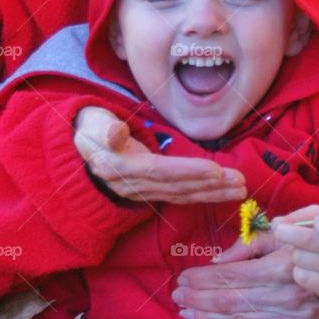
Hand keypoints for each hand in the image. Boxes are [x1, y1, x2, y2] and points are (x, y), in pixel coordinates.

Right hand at [73, 106, 245, 205]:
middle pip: (176, 187)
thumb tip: (116, 134)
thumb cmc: (89, 127)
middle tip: (240, 182)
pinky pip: (179, 195)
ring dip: (212, 194)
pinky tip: (222, 192)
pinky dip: (202, 195)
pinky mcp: (150, 192)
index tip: (215, 170)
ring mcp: (141, 192)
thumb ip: (104, 128)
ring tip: (240, 189)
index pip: (159, 170)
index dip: (188, 172)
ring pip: (181, 194)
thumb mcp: (92, 122)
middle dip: (210, 186)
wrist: (77, 146)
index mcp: (120, 167)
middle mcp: (132, 185)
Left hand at [172, 233, 318, 318]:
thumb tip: (217, 262)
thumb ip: (249, 246)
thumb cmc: (315, 247)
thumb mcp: (285, 233)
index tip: (183, 278)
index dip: (202, 280)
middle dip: (198, 300)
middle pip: (230, 303)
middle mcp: (284, 300)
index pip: (230, 278)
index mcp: (279, 269)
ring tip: (187, 314)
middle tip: (177, 297)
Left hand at [271, 206, 318, 297]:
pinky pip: (300, 276)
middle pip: (306, 240)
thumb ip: (297, 217)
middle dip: (285, 233)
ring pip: (299, 258)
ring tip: (309, 252)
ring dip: (296, 253)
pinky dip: (299, 270)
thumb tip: (276, 224)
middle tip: (278, 229)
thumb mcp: (317, 216)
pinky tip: (310, 267)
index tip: (318, 223)